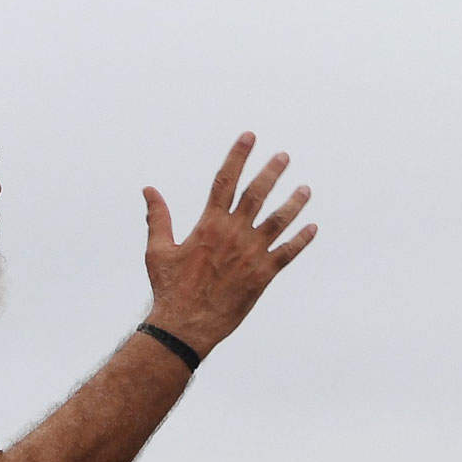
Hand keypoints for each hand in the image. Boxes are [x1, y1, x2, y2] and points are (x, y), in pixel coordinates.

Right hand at [142, 131, 315, 358]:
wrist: (186, 324)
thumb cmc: (169, 288)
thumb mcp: (158, 250)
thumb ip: (158, 217)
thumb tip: (149, 189)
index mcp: (208, 224)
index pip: (225, 180)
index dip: (238, 156)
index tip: (250, 137)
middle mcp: (234, 234)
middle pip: (258, 194)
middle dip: (272, 171)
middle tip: (284, 156)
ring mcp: (251, 254)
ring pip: (280, 220)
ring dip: (295, 202)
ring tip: (305, 189)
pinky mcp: (264, 275)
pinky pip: (288, 252)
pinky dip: (302, 239)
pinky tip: (312, 227)